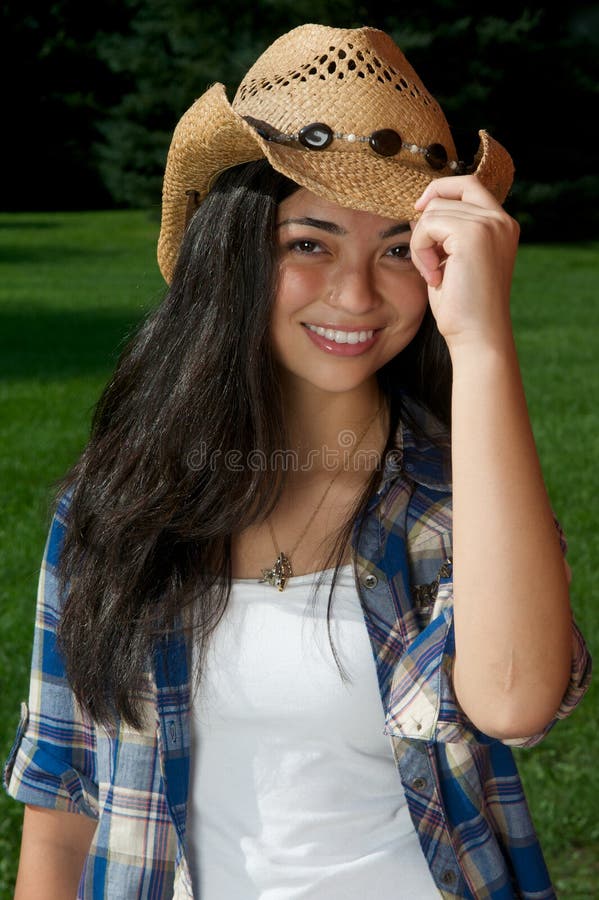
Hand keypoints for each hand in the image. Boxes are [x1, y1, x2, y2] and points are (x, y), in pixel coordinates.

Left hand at [409, 175, 519, 351]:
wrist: (477, 336)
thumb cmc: (462, 306)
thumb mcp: (453, 261)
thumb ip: (444, 233)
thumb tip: (420, 210)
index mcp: (501, 225)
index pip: (468, 184)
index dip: (440, 191)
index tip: (419, 212)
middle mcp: (501, 220)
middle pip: (449, 192)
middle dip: (426, 221)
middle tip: (426, 256)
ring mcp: (490, 224)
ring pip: (434, 211)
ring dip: (422, 243)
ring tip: (434, 274)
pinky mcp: (473, 234)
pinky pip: (428, 224)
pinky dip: (421, 250)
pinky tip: (435, 276)